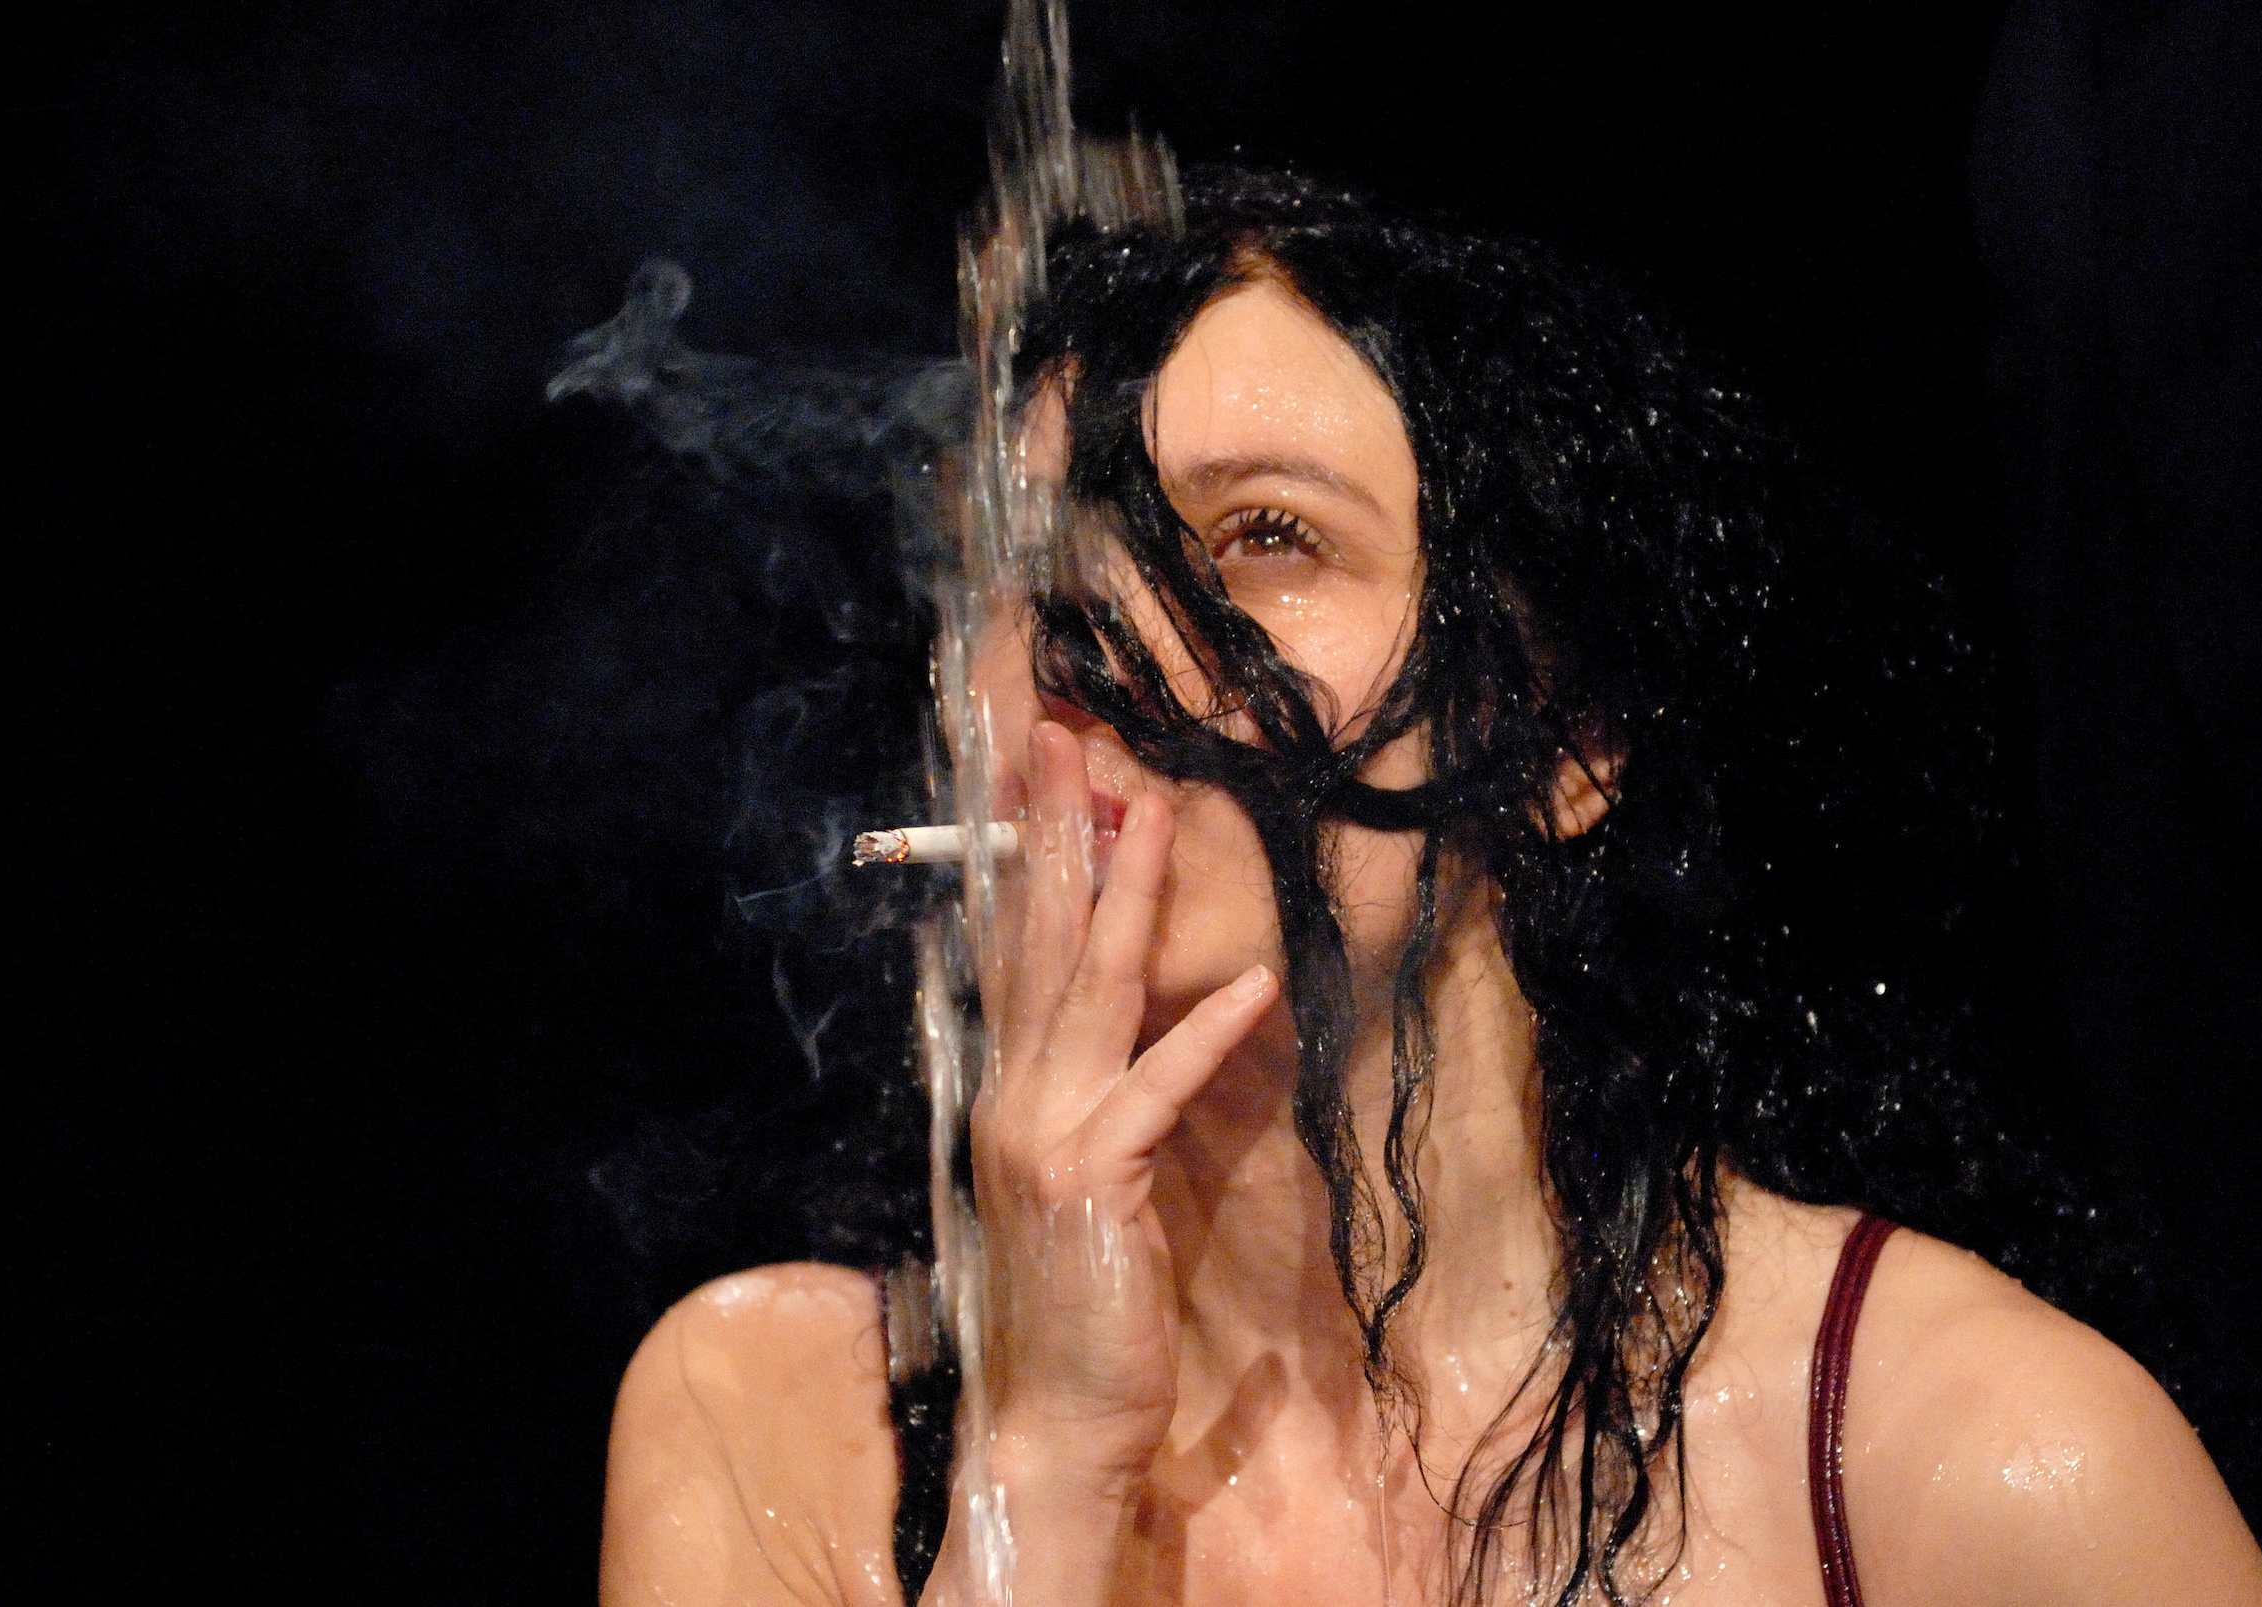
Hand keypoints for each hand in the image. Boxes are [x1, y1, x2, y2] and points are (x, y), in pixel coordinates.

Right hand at [968, 721, 1278, 1496]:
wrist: (1055, 1419)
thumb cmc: (1081, 1304)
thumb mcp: (1078, 1181)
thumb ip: (1092, 1101)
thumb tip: (1127, 1029)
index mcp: (1010, 1094)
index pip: (1016, 954)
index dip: (1028, 862)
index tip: (1046, 780)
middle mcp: (1013, 1097)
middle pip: (1036, 943)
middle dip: (1051, 835)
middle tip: (1064, 741)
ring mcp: (1045, 1134)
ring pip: (1089, 989)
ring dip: (1124, 894)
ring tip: (1149, 809)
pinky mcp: (1095, 1179)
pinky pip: (1153, 1087)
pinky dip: (1201, 1033)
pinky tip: (1250, 981)